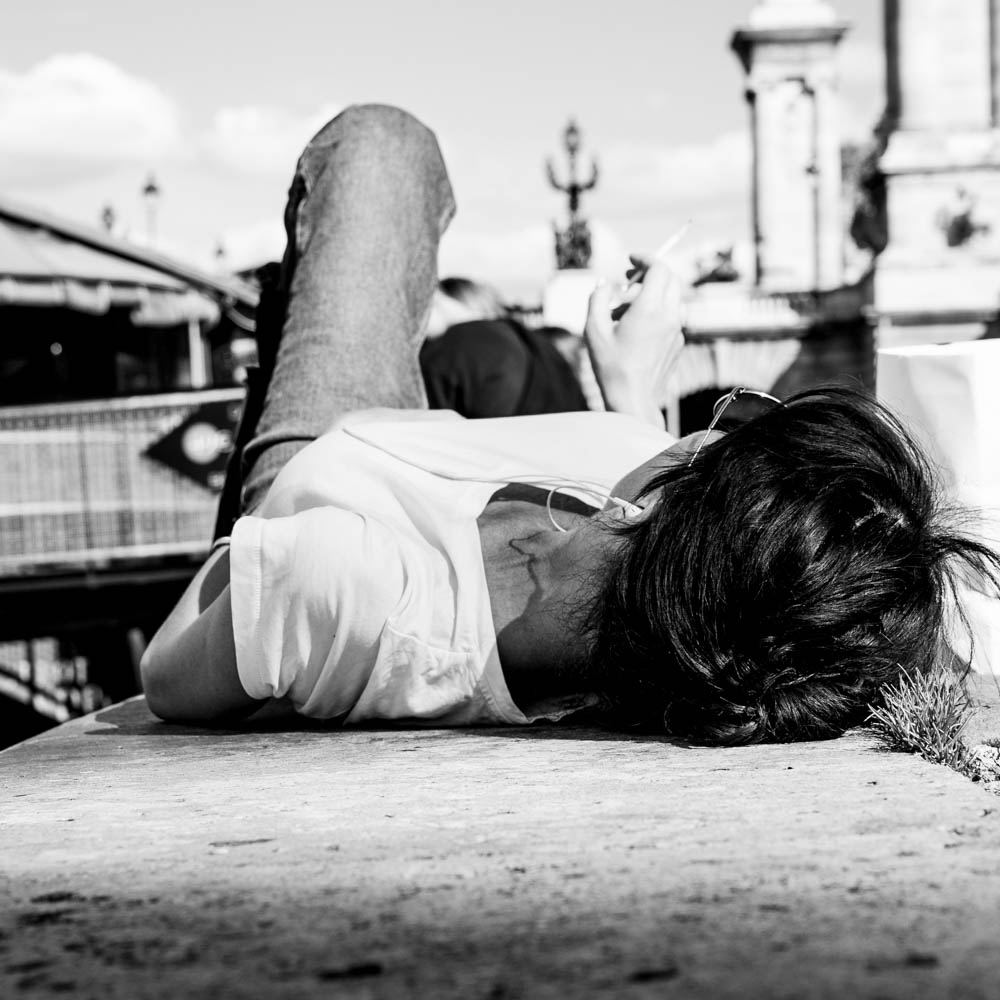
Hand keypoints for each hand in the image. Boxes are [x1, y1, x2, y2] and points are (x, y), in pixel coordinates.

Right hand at [584, 259, 683, 428]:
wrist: (634, 400)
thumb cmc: (612, 367)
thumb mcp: (593, 330)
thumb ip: (598, 298)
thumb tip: (605, 285)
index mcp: (650, 309)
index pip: (659, 268)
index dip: (645, 259)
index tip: (631, 260)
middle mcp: (670, 316)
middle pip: (670, 279)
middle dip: (649, 274)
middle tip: (628, 281)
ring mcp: (677, 330)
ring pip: (672, 297)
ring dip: (652, 294)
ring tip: (626, 311)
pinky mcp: (678, 343)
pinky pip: (672, 316)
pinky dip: (657, 312)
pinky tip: (635, 329)